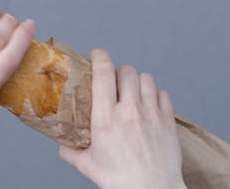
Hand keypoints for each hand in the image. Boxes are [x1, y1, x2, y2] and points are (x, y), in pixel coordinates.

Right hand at [59, 49, 185, 188]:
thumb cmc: (120, 180)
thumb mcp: (88, 165)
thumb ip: (71, 151)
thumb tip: (62, 144)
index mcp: (105, 118)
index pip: (103, 73)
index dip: (100, 56)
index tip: (97, 53)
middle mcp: (129, 110)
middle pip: (126, 70)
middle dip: (119, 72)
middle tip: (115, 82)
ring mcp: (151, 113)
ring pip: (145, 78)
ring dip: (137, 81)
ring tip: (133, 92)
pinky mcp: (167, 119)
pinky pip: (162, 93)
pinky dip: (155, 94)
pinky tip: (149, 104)